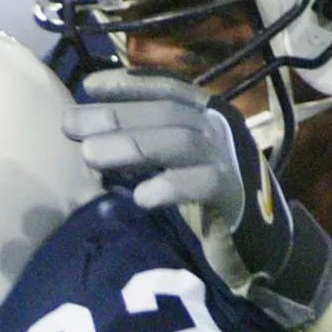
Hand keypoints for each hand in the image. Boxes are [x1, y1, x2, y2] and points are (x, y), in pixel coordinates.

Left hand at [62, 71, 331, 331]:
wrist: (262, 246)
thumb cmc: (209, 202)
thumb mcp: (175, 166)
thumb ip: (145, 146)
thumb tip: (89, 134)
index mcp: (207, 116)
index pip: (166, 90)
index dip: (128, 85)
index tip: (87, 88)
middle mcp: (220, 130)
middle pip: (165, 113)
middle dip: (115, 116)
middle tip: (69, 125)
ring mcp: (230, 160)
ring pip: (180, 142)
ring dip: (132, 145)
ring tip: (89, 156)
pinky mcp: (235, 198)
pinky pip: (203, 184)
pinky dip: (171, 187)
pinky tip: (141, 198)